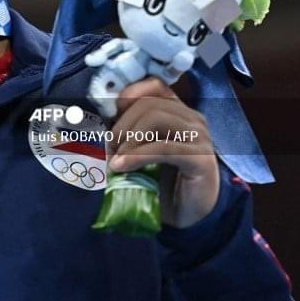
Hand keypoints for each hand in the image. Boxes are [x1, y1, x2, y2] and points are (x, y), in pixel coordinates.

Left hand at [108, 76, 218, 227]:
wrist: (187, 215)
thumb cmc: (162, 180)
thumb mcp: (140, 150)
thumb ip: (128, 133)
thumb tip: (98, 124)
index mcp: (178, 111)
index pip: (153, 85)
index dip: (127, 95)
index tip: (109, 115)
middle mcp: (192, 118)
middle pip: (148, 103)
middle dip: (121, 125)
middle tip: (109, 148)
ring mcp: (199, 137)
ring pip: (156, 118)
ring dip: (128, 140)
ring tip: (115, 160)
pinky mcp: (200, 159)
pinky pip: (163, 148)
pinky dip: (136, 156)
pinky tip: (121, 167)